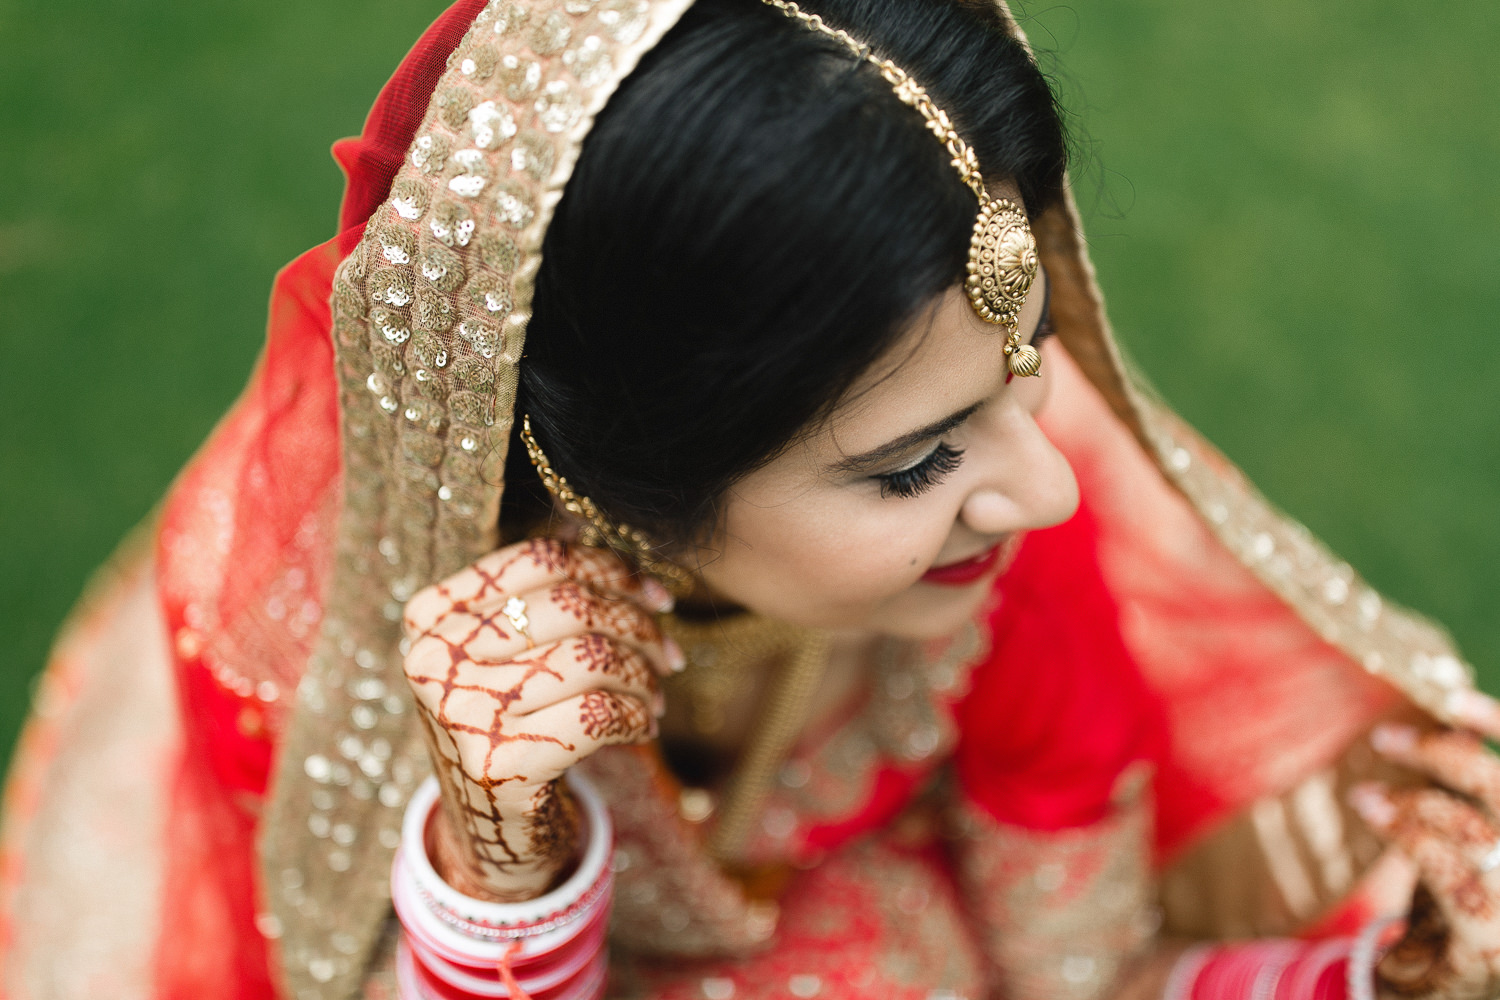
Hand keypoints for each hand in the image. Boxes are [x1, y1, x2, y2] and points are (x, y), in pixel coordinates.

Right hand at [402, 538, 679, 901]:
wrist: (490, 834)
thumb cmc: (509, 725)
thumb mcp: (503, 654)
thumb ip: (539, 595)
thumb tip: (600, 536)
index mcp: (431, 617)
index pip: (540, 559)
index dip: (610, 569)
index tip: (653, 596)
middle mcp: (433, 659)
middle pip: (572, 605)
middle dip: (637, 624)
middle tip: (666, 652)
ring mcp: (462, 713)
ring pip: (591, 657)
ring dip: (642, 674)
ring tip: (656, 692)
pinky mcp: (499, 765)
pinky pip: (598, 714)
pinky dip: (636, 715)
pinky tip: (643, 724)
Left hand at [1352, 703, 1499, 998]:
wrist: (1431, 987)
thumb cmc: (1452, 904)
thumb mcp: (1462, 841)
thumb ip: (1464, 792)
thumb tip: (1450, 719)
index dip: (1499, 725)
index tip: (1451, 698)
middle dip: (1446, 757)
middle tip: (1385, 738)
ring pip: (1479, 831)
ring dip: (1414, 801)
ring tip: (1366, 793)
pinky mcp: (1490, 944)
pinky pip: (1452, 874)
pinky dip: (1410, 835)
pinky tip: (1376, 815)